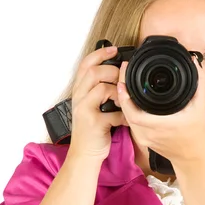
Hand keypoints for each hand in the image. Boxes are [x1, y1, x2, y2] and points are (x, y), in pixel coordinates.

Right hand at [67, 46, 128, 161]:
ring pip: (101, 88)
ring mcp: (84, 110)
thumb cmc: (92, 132)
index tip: (114, 49)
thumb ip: (101, 94)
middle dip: (111, 71)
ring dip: (117, 92)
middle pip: (93, 72)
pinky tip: (126, 120)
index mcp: (79, 92)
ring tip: (123, 100)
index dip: (100, 54)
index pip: (85, 65)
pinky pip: (113, 113)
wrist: (84, 155)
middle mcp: (79, 98)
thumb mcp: (93, 108)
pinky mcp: (94, 123)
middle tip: (122, 77)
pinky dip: (123, 116)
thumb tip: (120, 79)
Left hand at [116, 60, 204, 163]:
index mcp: (161, 125)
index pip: (134, 113)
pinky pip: (131, 123)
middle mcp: (149, 133)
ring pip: (126, 118)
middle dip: (121, 93)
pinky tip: (128, 98)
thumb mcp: (199, 106)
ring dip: (123, 101)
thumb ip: (198, 83)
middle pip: (126, 113)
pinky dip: (128, 110)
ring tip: (124, 83)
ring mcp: (144, 138)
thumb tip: (194, 62)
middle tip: (122, 75)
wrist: (192, 154)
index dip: (125, 98)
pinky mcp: (142, 140)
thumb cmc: (196, 131)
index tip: (123, 81)